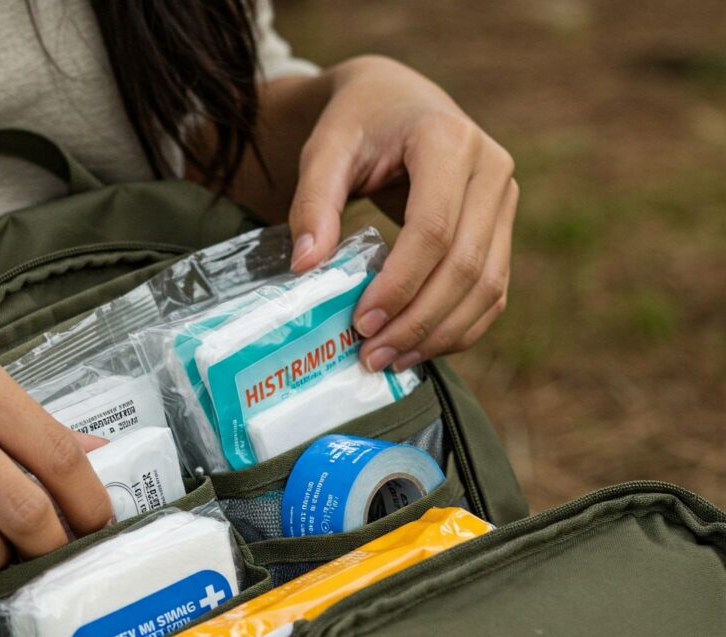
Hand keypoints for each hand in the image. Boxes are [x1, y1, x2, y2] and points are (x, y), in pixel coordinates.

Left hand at [287, 56, 517, 370]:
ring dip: (440, 334)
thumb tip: (305, 268)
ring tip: (391, 361)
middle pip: (466, 265)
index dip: (400, 284)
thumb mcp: (326, 150)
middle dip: (418, 320)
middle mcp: (492, 170)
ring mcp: (505, 202)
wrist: (398, 101)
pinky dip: (459, 329)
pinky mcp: (503, 231)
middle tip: (371, 356)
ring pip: (487, 286)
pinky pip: (492, 292)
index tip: (362, 323)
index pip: (433, 228)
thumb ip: (312, 203)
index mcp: (448, 141)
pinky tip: (418, 350)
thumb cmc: (359, 122)